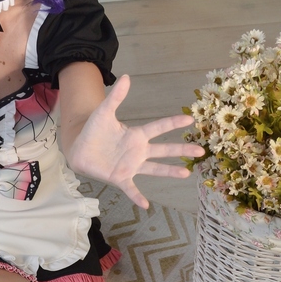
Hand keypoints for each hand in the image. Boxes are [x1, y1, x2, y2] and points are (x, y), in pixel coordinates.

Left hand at [66, 74, 204, 208]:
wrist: (79, 148)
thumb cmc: (94, 130)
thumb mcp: (104, 112)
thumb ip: (116, 96)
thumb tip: (127, 77)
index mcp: (136, 135)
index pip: (158, 127)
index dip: (173, 123)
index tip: (190, 120)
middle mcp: (138, 151)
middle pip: (164, 150)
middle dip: (181, 150)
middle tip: (201, 151)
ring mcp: (131, 165)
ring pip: (154, 169)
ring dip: (169, 171)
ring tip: (186, 173)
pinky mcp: (120, 177)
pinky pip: (131, 188)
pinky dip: (137, 196)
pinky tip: (146, 204)